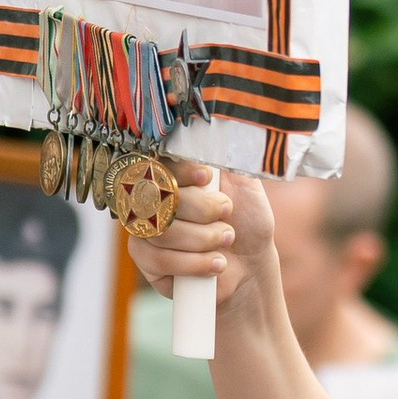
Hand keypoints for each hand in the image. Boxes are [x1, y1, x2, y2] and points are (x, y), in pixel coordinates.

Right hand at [123, 168, 279, 322]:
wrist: (251, 263)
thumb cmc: (247, 221)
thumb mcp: (246, 183)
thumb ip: (228, 158)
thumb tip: (215, 134)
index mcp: (177, 174)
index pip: (161, 162)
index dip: (181, 170)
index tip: (207, 178)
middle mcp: (155, 197)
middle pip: (159, 196)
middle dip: (202, 209)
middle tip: (227, 214)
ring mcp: (146, 228)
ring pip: (162, 230)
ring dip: (203, 239)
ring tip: (226, 241)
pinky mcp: (145, 260)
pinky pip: (159, 260)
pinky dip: (194, 263)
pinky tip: (215, 263)